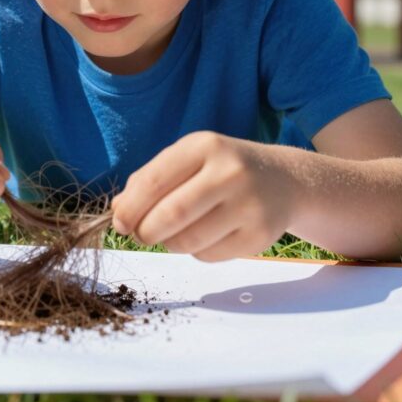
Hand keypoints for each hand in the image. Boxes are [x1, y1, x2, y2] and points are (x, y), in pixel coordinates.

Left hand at [110, 131, 296, 261]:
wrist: (283, 180)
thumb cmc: (222, 169)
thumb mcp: (190, 159)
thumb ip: (151, 179)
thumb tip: (118, 211)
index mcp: (205, 146)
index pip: (154, 180)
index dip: (130, 207)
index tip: (120, 222)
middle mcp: (230, 172)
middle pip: (171, 215)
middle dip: (146, 231)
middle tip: (141, 235)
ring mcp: (249, 205)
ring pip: (188, 241)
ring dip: (169, 244)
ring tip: (173, 234)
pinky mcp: (260, 236)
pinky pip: (209, 256)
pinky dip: (195, 252)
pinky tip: (205, 236)